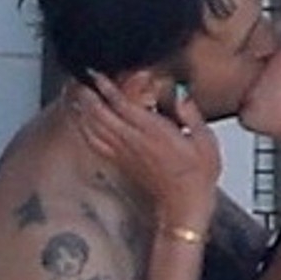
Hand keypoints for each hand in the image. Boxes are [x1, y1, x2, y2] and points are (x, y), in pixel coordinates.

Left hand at [66, 73, 220, 226]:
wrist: (184, 206)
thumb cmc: (196, 176)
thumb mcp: (205, 141)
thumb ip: (191, 113)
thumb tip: (180, 94)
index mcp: (153, 132)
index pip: (122, 104)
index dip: (106, 87)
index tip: (97, 73)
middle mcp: (134, 142)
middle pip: (100, 114)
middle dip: (87, 95)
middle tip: (80, 79)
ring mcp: (124, 154)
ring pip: (93, 129)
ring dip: (82, 111)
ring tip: (75, 95)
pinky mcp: (121, 163)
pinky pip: (96, 145)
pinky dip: (85, 131)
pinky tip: (81, 122)